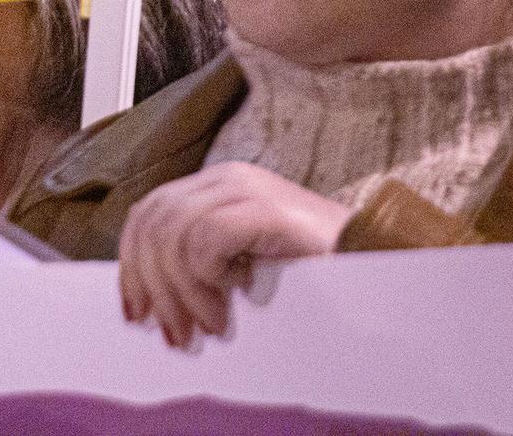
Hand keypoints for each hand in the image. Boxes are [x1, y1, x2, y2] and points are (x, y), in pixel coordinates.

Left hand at [118, 161, 351, 349]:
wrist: (380, 266)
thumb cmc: (314, 273)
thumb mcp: (240, 264)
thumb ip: (196, 264)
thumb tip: (149, 298)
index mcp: (213, 188)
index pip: (146, 217)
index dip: (131, 266)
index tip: (135, 313)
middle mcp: (224, 179)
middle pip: (152, 225)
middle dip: (155, 287)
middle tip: (177, 332)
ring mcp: (245, 188)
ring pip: (173, 235)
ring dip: (186, 293)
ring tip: (213, 325)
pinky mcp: (267, 208)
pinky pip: (207, 237)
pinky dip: (209, 275)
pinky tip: (235, 298)